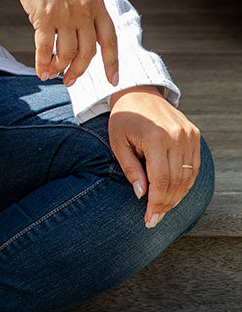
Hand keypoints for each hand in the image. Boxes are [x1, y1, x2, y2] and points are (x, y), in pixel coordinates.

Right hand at [0, 0, 118, 86]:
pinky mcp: (42, 15)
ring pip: (66, 54)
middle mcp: (83, 11)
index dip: (112, 63)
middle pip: (86, 53)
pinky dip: (42, 62)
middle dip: (78, 71)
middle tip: (70, 81)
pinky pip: (44, 48)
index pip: (109, 40)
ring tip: (52, 74)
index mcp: (96, 2)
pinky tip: (40, 70)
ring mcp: (63, 14)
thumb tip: (84, 27)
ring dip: (59, 69)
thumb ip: (86, 4)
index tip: (112, 80)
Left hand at [108, 86, 201, 226]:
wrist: (138, 92)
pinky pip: (194, 166)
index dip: (156, 203)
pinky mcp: (194, 134)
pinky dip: (185, 182)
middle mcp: (177, 136)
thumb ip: (130, 169)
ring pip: (188, 176)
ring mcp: (188, 134)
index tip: (149, 219)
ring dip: (176, 196)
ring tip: (163, 209)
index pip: (160, 180)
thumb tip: (142, 194)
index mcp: (156, 137)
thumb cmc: (124, 118)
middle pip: (176, 181)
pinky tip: (173, 193)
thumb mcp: (118, 142)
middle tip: (155, 219)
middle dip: (165, 204)